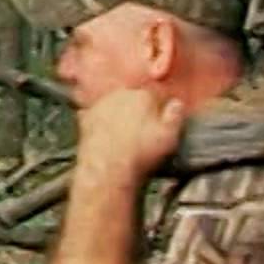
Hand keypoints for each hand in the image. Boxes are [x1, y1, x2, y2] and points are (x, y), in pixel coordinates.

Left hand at [71, 86, 186, 191]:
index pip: (154, 97)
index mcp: (143, 96)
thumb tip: (176, 104)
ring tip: (124, 139)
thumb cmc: (140, 153)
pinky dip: (101, 125)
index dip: (158, 111)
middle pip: (133, 100)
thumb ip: (175, 116)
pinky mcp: (86, 118)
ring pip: (114, 107)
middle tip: (141, 134)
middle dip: (137, 112)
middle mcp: (121, 95)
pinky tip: (107, 138)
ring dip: (118, 117)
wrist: (108, 168)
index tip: (158, 124)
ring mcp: (101, 105)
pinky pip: (97, 117)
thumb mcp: (169, 136)